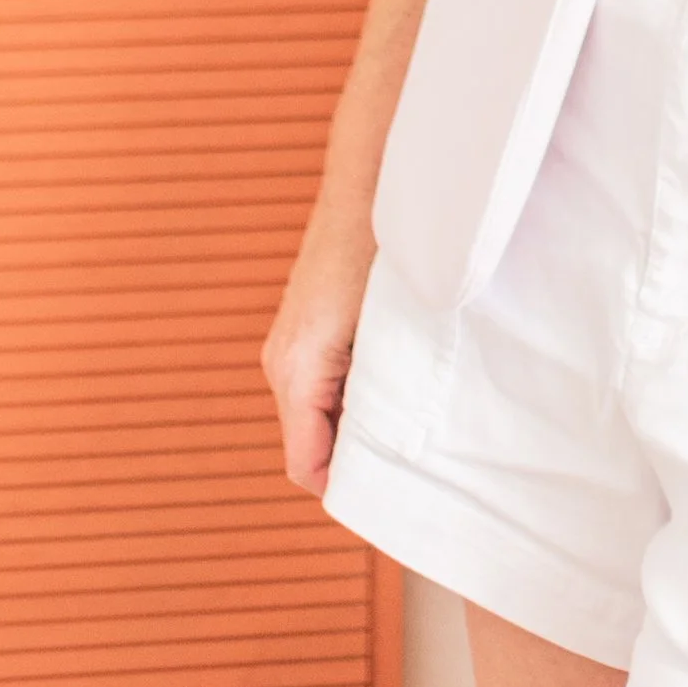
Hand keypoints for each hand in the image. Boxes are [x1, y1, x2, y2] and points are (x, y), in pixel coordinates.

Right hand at [261, 197, 377, 495]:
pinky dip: (348, 395)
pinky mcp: (300, 331)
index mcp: (296, 372)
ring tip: (403, 422)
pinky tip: (388, 380)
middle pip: (310, 444)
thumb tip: (382, 451)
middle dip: (353, 457)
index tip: (388, 498)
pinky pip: (318, 386)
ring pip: (316, 415)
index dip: (344, 489)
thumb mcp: (383, 336)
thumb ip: (375, 398)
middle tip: (407, 464)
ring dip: (352, 423)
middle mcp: (280, 364)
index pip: (306, 466)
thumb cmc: (379, 256)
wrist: (365, 187)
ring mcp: (286, 347)